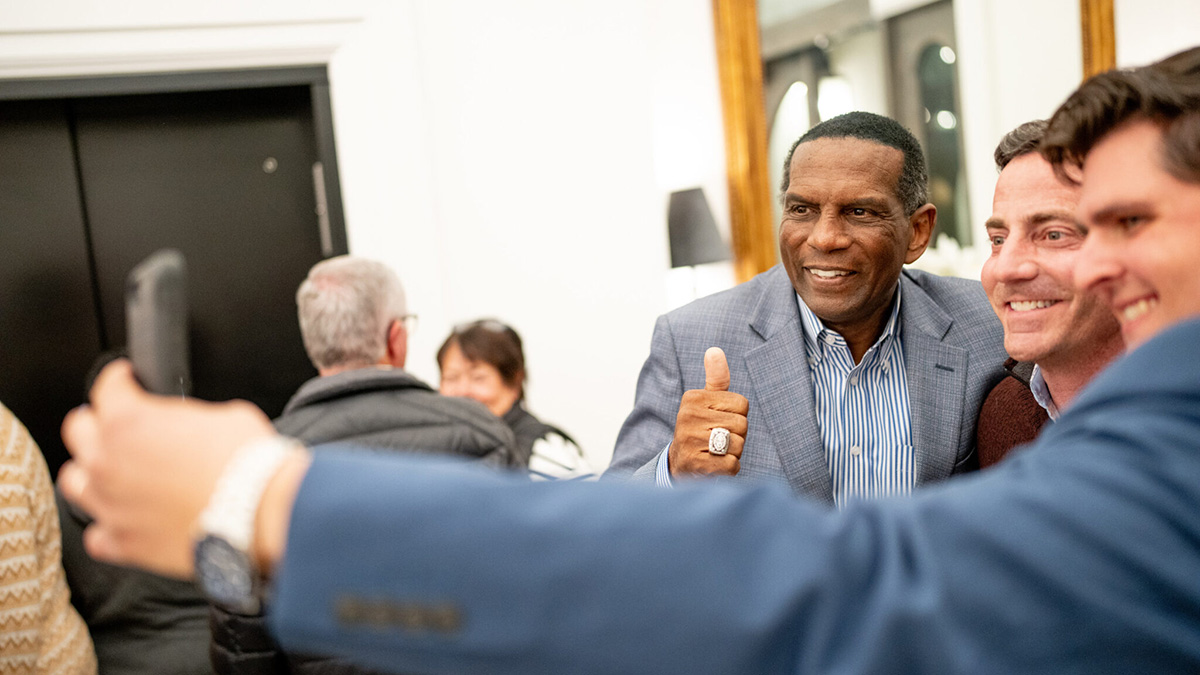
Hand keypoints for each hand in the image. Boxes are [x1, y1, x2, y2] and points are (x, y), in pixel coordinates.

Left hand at [58, 359, 281, 577]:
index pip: (107, 387)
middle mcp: (108, 462)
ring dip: (92, 472)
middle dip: (98, 421)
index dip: (122, 379)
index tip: (129, 381)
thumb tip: (189, 424)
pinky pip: (97, 534)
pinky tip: (126, 518)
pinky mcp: (125, 543)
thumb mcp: (224, 414)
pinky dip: (108, 525)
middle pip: (79, 430)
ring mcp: (111, 506)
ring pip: (74, 482)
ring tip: (114, 472)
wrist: (259, 513)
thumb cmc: (246, 463)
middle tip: (119, 424)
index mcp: (130, 421)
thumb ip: (189, 417)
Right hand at [668, 347, 748, 478]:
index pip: (742, 404)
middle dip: (737, 436)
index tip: (720, 422)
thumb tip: (714, 350)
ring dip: (733, 453)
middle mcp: (688, 417)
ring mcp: (690, 441)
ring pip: (738, 445)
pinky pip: (732, 464)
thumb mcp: (706, 402)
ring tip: (715, 452)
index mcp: (693, 398)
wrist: (680, 465)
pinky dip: (729, 468)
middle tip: (718, 440)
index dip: (737, 416)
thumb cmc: (700, 429)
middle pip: (742, 424)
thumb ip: (715, 378)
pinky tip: (714, 465)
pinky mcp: (696, 464)